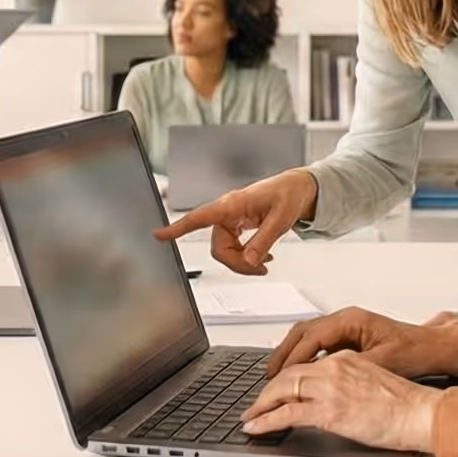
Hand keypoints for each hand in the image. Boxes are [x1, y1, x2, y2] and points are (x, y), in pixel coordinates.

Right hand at [153, 168, 318, 274]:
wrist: (298, 188)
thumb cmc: (289, 193)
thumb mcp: (281, 218)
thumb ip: (264, 239)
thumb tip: (249, 261)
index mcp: (232, 204)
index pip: (199, 216)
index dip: (178, 227)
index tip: (159, 235)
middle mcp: (227, 211)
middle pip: (218, 247)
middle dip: (237, 263)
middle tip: (261, 268)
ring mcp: (232, 219)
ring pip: (225, 251)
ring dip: (243, 262)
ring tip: (265, 262)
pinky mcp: (238, 225)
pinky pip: (233, 248)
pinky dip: (246, 256)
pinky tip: (261, 257)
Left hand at [243, 351, 440, 452]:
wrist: (420, 412)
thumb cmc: (407, 404)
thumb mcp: (373, 382)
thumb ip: (349, 384)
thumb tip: (333, 399)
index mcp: (346, 359)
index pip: (305, 365)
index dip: (284, 379)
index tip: (274, 390)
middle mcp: (334, 367)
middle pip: (288, 375)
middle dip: (267, 391)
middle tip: (255, 405)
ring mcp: (329, 388)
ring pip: (282, 391)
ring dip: (261, 405)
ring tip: (251, 417)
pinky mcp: (328, 411)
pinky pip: (287, 414)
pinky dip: (266, 420)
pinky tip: (257, 427)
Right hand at [267, 306, 457, 380]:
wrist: (435, 348)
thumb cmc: (415, 350)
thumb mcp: (384, 362)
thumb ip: (354, 367)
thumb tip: (328, 376)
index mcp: (351, 320)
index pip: (311, 336)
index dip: (293, 358)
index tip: (279, 376)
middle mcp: (345, 320)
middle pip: (303, 333)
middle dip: (283, 354)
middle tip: (268, 377)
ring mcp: (346, 329)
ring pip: (307, 338)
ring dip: (291, 355)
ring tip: (276, 377)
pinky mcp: (349, 340)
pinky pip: (318, 346)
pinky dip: (304, 359)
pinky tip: (298, 376)